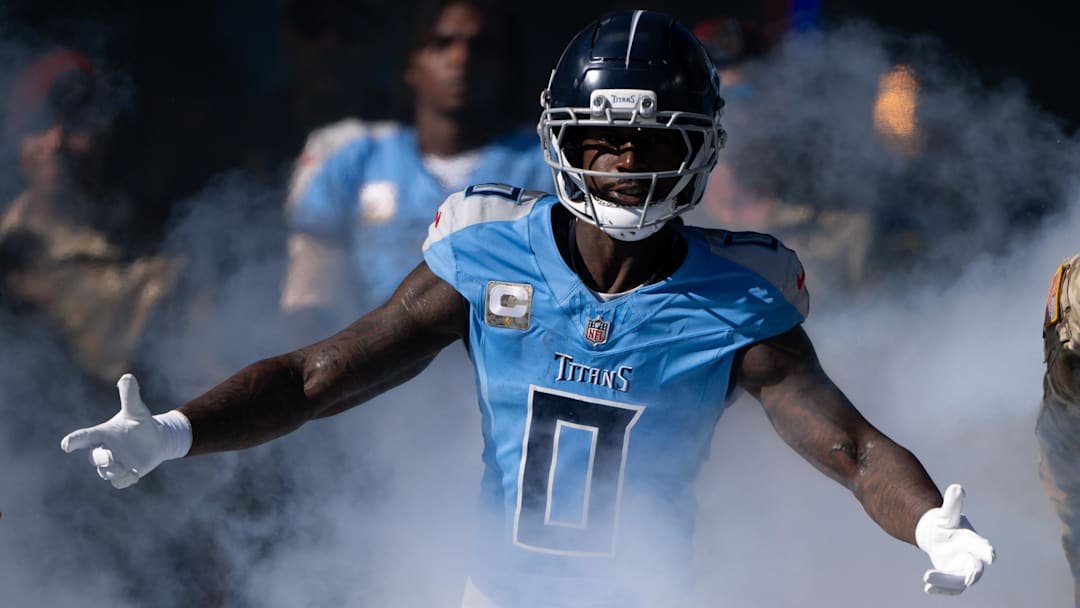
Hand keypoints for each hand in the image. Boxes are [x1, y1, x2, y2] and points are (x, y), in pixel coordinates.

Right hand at [60, 374, 191, 488]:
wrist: (156, 440)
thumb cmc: (140, 423)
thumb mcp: (136, 409)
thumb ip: (129, 395)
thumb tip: (127, 376)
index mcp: (101, 434)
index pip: (83, 437)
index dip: (74, 441)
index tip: (67, 444)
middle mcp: (104, 450)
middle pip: (95, 457)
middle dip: (101, 458)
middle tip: (111, 457)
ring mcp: (113, 465)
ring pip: (105, 472)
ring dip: (114, 471)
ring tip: (128, 468)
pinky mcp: (124, 475)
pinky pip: (119, 483)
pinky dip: (124, 480)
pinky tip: (134, 475)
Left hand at [915, 484, 995, 594]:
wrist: (939, 537)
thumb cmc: (947, 524)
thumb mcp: (947, 514)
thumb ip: (952, 503)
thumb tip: (957, 487)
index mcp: (971, 541)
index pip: (981, 546)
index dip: (986, 550)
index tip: (991, 555)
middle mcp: (971, 558)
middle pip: (974, 568)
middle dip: (973, 573)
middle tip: (968, 578)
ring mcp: (962, 570)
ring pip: (958, 582)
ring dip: (945, 583)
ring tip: (926, 578)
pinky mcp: (953, 579)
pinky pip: (949, 588)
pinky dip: (940, 589)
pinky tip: (927, 588)